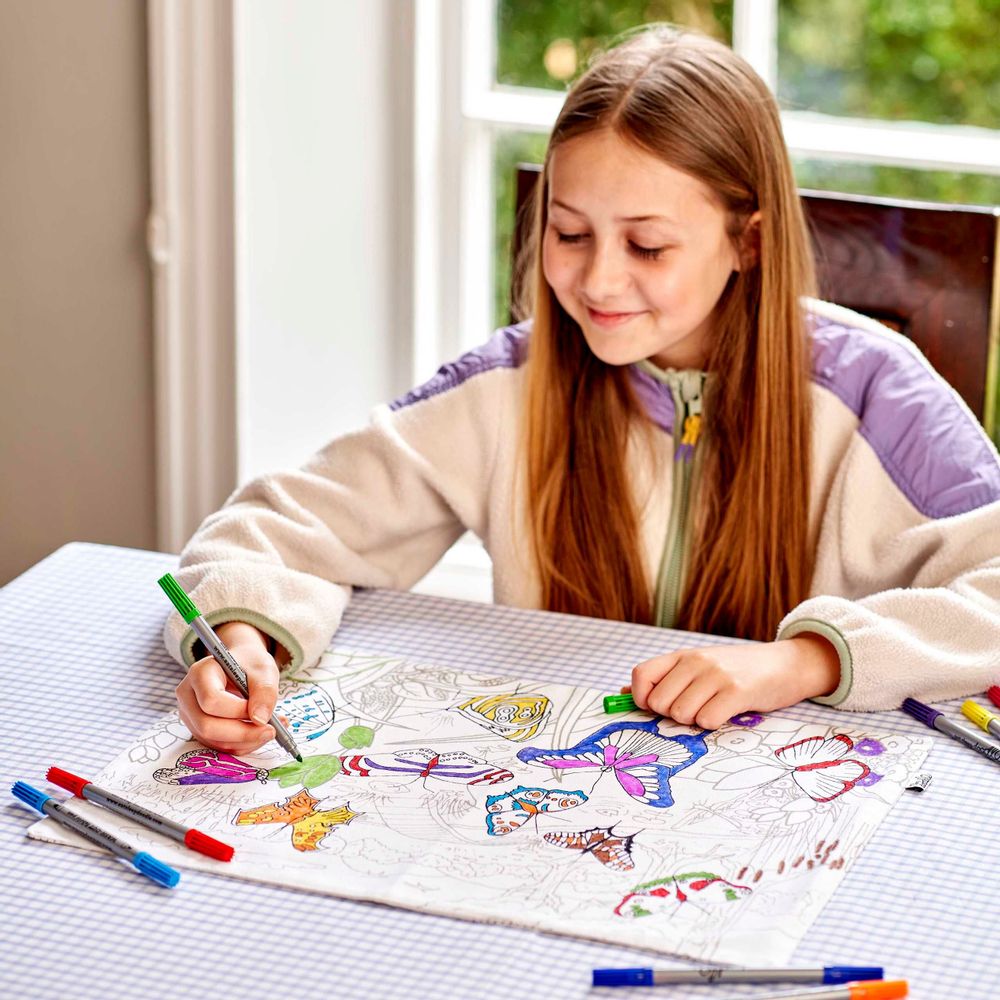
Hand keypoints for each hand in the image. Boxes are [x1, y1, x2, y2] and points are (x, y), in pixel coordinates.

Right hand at [175, 621, 280, 752]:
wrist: (241, 664)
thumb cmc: (250, 664)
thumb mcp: (263, 670)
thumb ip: (265, 692)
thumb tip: (260, 720)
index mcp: (199, 673)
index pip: (211, 700)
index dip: (238, 711)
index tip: (262, 712)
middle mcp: (188, 695)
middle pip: (206, 726)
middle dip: (242, 733)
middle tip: (271, 731)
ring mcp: (189, 715)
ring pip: (212, 740)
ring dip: (244, 742)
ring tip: (270, 730)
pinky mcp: (197, 729)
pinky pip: (217, 746)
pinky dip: (241, 745)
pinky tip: (258, 733)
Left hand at [628, 635, 840, 729]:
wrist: (785, 664)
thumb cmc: (737, 671)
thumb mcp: (698, 667)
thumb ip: (663, 679)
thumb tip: (620, 696)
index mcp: (682, 655)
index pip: (641, 675)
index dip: (642, 698)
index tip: (658, 707)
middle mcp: (696, 661)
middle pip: (659, 702)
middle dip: (672, 715)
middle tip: (694, 709)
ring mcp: (716, 675)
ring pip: (681, 714)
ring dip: (695, 720)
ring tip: (713, 708)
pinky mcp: (738, 692)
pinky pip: (707, 720)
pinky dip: (714, 724)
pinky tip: (727, 713)